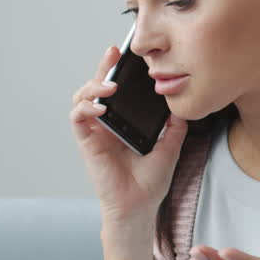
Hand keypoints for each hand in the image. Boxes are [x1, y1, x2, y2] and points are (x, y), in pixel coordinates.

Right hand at [69, 45, 188, 227]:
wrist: (140, 206)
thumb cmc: (150, 182)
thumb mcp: (170, 148)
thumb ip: (174, 127)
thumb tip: (181, 108)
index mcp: (124, 122)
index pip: (117, 90)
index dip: (117, 71)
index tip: (127, 55)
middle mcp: (107, 124)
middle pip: (97, 87)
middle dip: (102, 67)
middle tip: (112, 53)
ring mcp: (95, 132)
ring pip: (82, 98)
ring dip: (92, 86)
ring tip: (110, 85)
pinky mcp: (87, 143)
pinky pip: (78, 119)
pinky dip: (86, 108)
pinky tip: (102, 107)